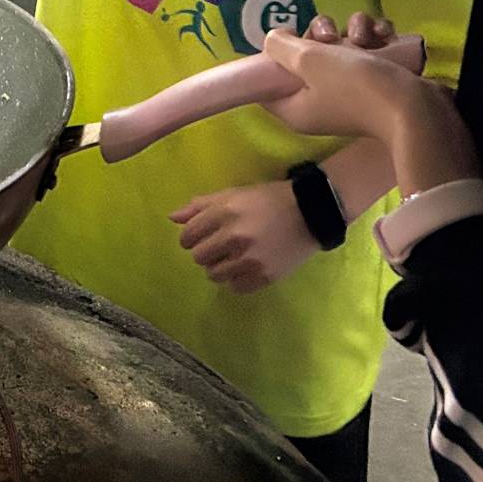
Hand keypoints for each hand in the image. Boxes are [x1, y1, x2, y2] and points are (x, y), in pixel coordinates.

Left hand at [172, 180, 317, 293]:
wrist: (310, 213)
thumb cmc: (268, 199)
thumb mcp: (233, 194)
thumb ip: (201, 205)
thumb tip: (172, 218)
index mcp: (224, 212)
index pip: (187, 236)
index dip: (190, 237)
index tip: (201, 236)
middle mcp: (234, 237)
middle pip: (198, 257)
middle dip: (205, 252)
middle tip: (219, 246)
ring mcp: (249, 259)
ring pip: (214, 275)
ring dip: (219, 267)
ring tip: (233, 257)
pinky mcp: (264, 276)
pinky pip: (235, 287)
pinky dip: (237, 279)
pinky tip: (246, 267)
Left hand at [259, 17, 432, 140]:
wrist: (415, 107)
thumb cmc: (355, 86)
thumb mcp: (308, 61)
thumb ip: (282, 47)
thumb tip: (273, 40)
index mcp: (295, 108)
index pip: (269, 82)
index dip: (274, 56)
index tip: (285, 38)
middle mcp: (319, 101)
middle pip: (306, 58)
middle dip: (320, 35)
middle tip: (332, 36)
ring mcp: (349, 92)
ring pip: (340, 46)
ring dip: (354, 31)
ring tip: (367, 36)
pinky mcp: (377, 81)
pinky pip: (368, 49)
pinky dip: (376, 38)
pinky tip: (385, 35)